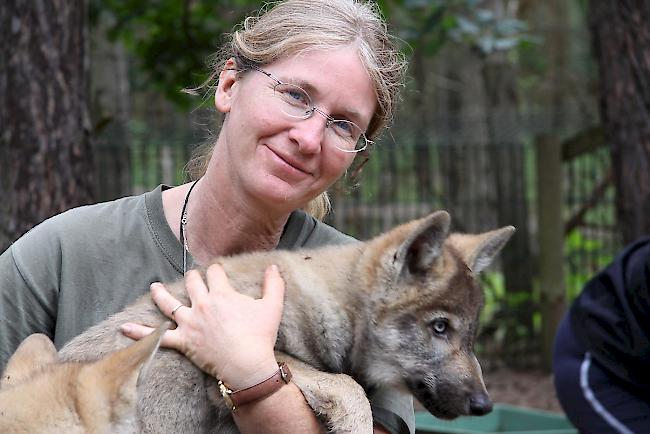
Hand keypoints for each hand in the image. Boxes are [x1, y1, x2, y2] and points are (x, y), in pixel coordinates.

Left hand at [121, 263, 284, 388]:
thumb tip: (273, 267)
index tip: (217, 270)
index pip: (214, 273)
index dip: (216, 270)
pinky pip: (157, 337)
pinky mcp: (183, 341)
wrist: (247, 364)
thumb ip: (274, 283)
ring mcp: (190, 323)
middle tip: (193, 276)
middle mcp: (202, 304)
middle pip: (192, 283)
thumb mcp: (272, 306)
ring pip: (169, 304)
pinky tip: (125, 329)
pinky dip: (140, 333)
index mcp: (221, 294)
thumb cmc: (260, 335)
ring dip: (161, 294)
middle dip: (193, 277)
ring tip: (155, 286)